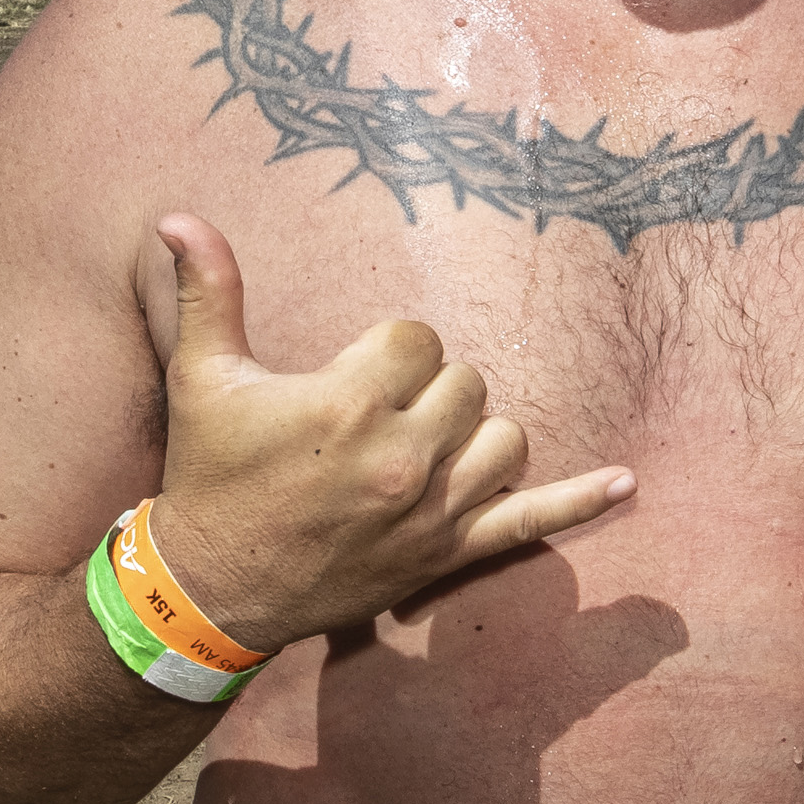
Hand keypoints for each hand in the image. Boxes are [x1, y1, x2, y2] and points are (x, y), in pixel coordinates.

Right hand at [142, 215, 632, 652]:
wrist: (211, 589)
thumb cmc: (208, 477)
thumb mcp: (201, 378)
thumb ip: (207, 291)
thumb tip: (177, 214)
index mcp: (350, 404)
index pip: (417, 340)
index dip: (387, 352)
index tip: (351, 376)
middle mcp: (402, 457)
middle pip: (465, 384)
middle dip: (427, 390)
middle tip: (378, 415)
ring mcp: (432, 511)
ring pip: (503, 439)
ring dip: (475, 434)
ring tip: (428, 443)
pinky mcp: (447, 555)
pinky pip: (530, 523)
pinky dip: (581, 503)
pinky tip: (626, 482)